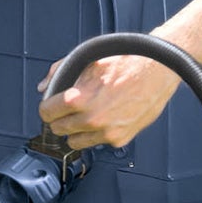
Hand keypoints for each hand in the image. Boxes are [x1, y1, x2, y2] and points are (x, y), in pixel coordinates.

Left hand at [36, 51, 181, 149]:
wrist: (157, 70)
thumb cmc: (125, 62)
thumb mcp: (87, 59)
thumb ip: (59, 72)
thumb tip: (44, 87)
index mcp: (79, 98)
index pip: (46, 114)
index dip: (47, 108)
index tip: (50, 107)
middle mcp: (91, 119)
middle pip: (58, 130)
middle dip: (60, 119)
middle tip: (68, 110)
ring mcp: (106, 132)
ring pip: (74, 142)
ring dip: (76, 130)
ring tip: (85, 115)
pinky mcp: (119, 139)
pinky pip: (96, 143)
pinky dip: (96, 134)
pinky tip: (104, 118)